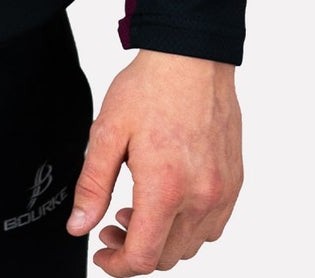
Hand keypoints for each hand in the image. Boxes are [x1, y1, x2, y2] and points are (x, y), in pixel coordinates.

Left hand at [64, 49, 241, 273]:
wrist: (192, 58)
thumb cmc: (150, 88)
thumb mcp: (107, 132)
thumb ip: (93, 185)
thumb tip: (80, 226)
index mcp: (165, 188)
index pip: (143, 257)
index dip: (117, 265)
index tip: (102, 253)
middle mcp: (200, 197)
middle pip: (167, 257)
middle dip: (135, 251)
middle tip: (112, 225)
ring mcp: (222, 192)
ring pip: (191, 246)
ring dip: (163, 241)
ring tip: (138, 211)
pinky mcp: (234, 182)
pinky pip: (213, 226)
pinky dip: (189, 228)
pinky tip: (170, 201)